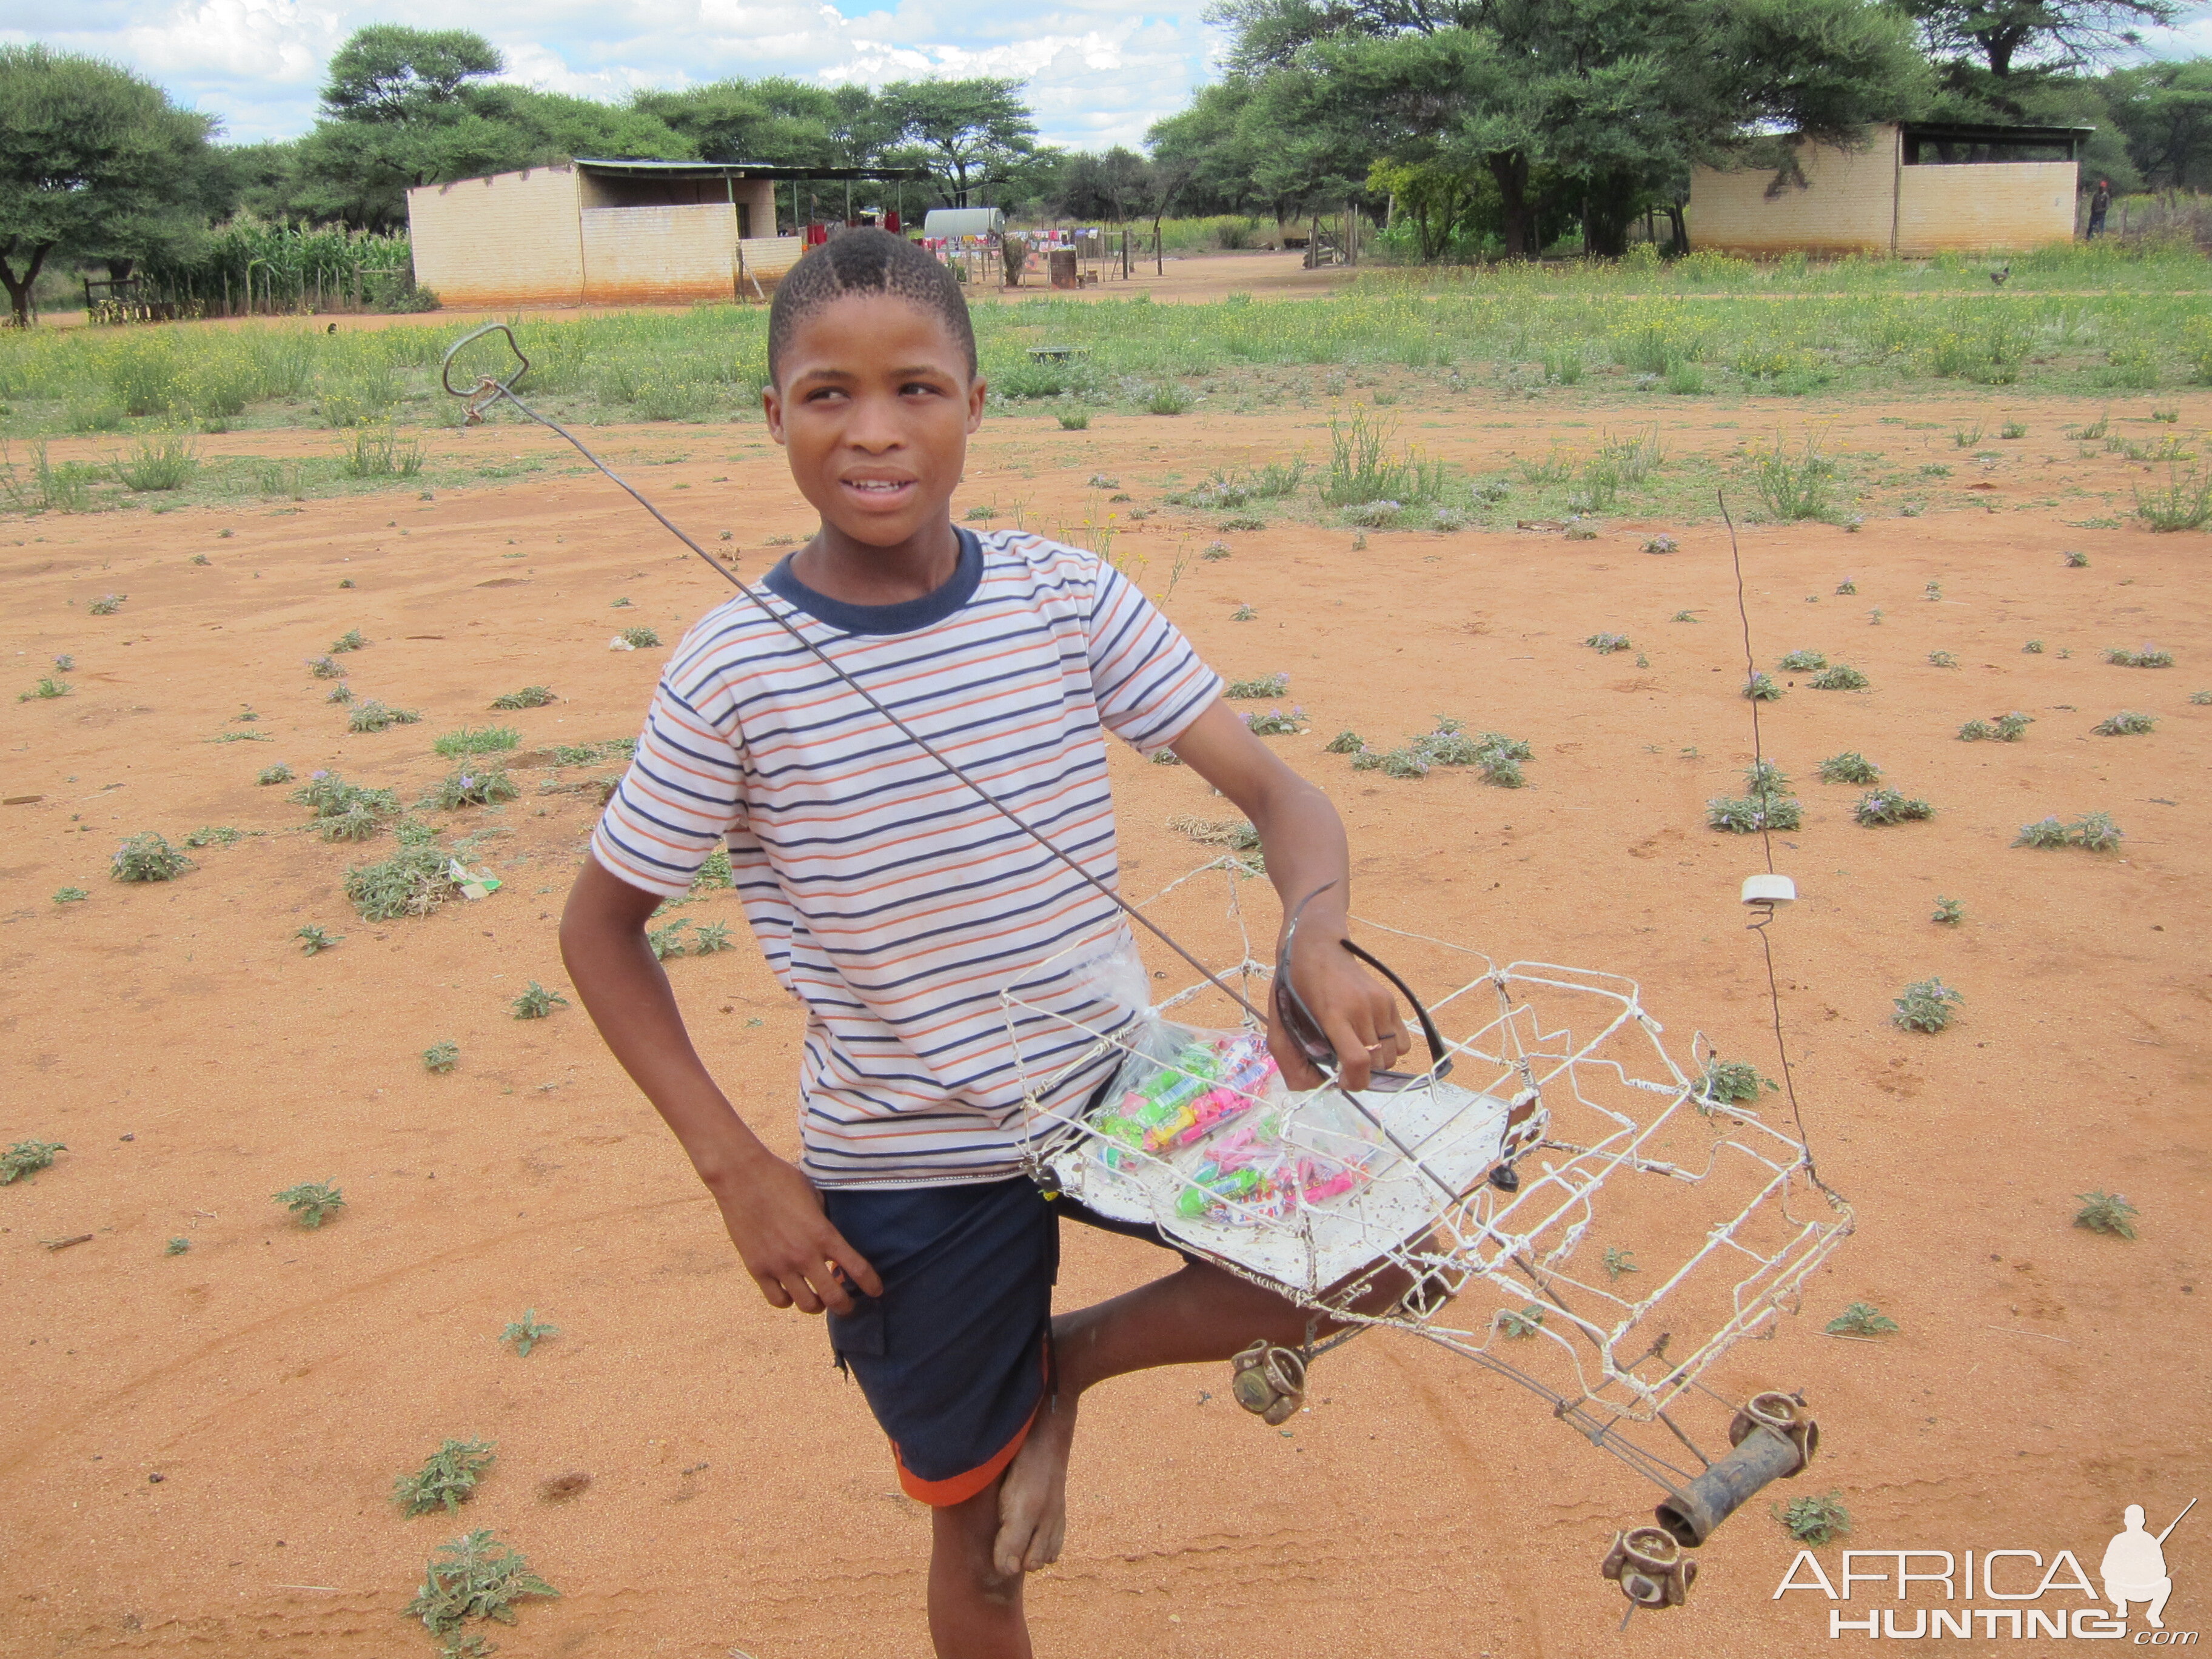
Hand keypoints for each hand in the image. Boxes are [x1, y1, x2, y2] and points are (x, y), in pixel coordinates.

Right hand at [707, 1151, 881, 1314]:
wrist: (741, 1176)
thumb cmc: (781, 1178)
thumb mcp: (814, 1196)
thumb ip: (825, 1222)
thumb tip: (832, 1242)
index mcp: (824, 1233)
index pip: (858, 1270)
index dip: (872, 1285)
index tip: (876, 1291)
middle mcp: (804, 1254)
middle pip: (835, 1298)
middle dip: (845, 1306)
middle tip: (846, 1304)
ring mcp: (779, 1264)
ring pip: (807, 1305)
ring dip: (817, 1305)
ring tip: (817, 1297)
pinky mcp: (757, 1269)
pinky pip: (778, 1300)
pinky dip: (788, 1300)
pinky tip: (790, 1290)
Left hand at [1269, 923, 1408, 1093]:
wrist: (1316, 945)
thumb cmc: (1295, 984)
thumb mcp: (1280, 1020)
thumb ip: (1288, 1058)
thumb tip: (1308, 1088)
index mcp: (1333, 1014)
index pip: (1358, 1061)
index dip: (1354, 1082)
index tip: (1342, 1081)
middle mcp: (1362, 1008)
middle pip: (1378, 1063)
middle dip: (1362, 1074)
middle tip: (1343, 1064)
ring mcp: (1380, 1003)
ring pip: (1392, 1055)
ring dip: (1376, 1063)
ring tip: (1356, 1049)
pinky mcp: (1390, 1000)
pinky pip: (1402, 1041)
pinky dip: (1389, 1049)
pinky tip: (1369, 1039)